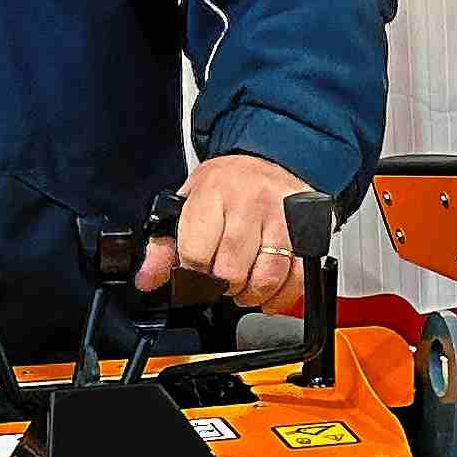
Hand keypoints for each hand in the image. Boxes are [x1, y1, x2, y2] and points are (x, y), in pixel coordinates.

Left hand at [142, 151, 314, 309]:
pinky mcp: (308, 233)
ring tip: (243, 285)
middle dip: (222, 285)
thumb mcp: (187, 204)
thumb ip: (164, 246)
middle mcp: (250, 203)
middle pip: (231, 271)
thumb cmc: (227, 185)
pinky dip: (281, 296)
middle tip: (220, 278)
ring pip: (265, 279)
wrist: (269, 160)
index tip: (195, 271)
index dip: (192, 273)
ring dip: (251, 294)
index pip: (196, 254)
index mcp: (213, 194)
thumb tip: (148, 280)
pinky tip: (268, 293)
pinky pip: (296, 279)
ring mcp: (282, 218)